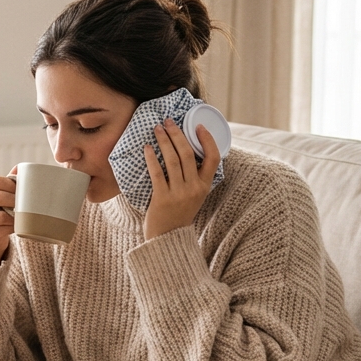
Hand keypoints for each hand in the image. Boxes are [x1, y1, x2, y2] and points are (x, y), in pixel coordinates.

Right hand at [0, 169, 17, 266]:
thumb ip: (7, 183)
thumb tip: (19, 168)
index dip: (11, 184)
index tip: (21, 190)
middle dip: (14, 200)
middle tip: (25, 204)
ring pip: (1, 216)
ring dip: (15, 216)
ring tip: (21, 215)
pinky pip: (2, 230)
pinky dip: (12, 228)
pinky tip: (15, 226)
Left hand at [143, 119, 220, 240]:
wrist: (167, 239)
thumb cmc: (178, 214)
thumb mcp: (194, 196)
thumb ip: (193, 177)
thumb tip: (184, 150)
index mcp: (204, 186)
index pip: (213, 158)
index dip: (208, 140)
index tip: (198, 126)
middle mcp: (194, 188)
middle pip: (188, 154)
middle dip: (177, 134)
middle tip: (168, 121)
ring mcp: (179, 193)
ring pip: (173, 160)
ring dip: (164, 141)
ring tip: (156, 129)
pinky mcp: (163, 198)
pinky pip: (157, 173)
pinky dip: (152, 158)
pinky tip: (147, 148)